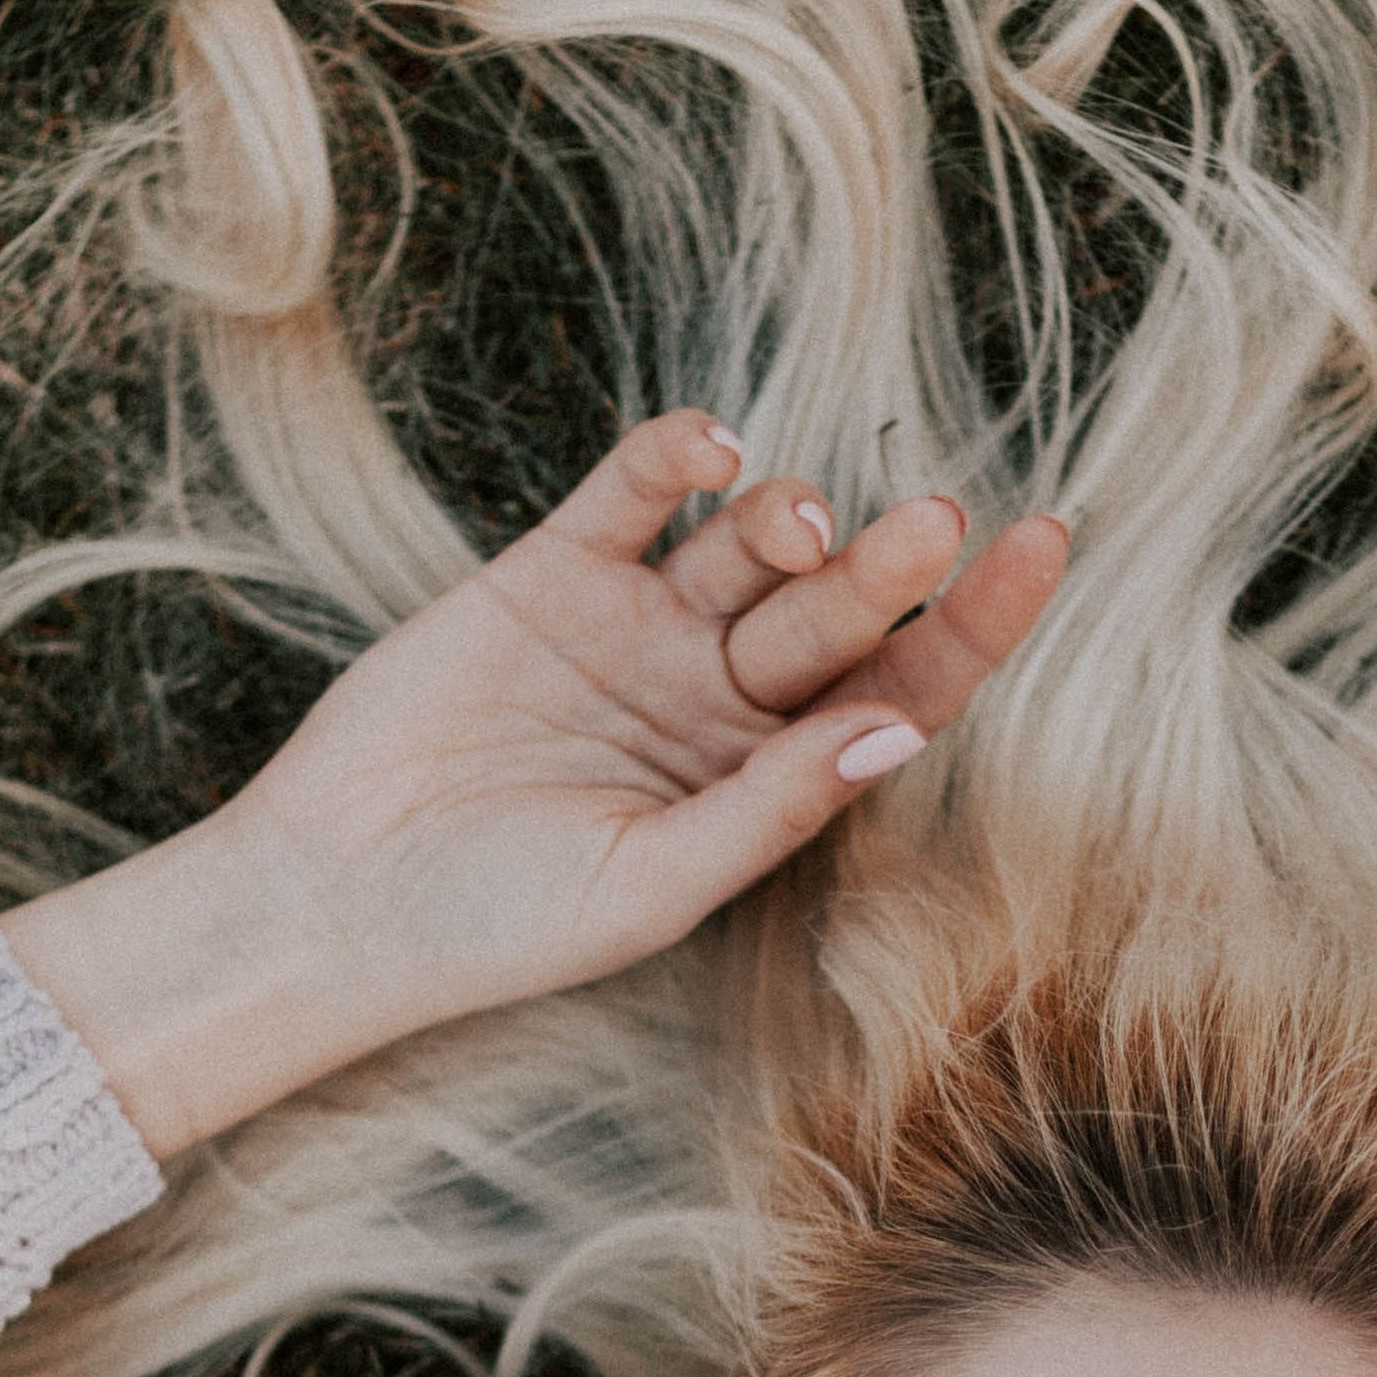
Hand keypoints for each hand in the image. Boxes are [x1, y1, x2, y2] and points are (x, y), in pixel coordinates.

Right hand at [0, 411, 1069, 1154]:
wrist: (335, 899)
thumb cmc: (502, 923)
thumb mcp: (655, 883)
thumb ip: (774, 803)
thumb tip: (899, 727)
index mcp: (768, 776)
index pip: (900, 686)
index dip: (973, 622)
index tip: (1041, 547)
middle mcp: (719, 694)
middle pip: (834, 613)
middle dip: (885, 569)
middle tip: (930, 525)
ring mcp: (639, 626)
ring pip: (746, 546)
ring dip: (788, 519)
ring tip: (797, 525)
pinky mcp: (549, 572)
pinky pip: (631, 495)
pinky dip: (674, 461)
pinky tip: (711, 453)